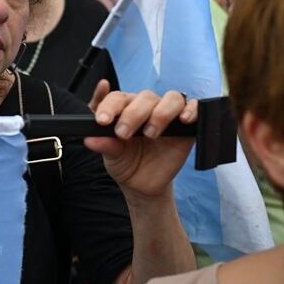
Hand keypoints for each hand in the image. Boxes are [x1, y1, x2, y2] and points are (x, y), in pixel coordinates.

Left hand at [84, 80, 197, 199]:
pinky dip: (191, 109)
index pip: (116, 98)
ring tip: (151, 133)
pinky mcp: (186, 126)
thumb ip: (104, 145)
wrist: (144, 186)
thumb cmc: (126, 164)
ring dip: (160, 113)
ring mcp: (167, 115)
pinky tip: (184, 119)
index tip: (101, 120)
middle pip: (143, 97)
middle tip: (123, 134)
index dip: (108, 105)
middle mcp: (146, 108)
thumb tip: (89, 139)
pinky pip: (193, 107)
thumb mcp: (112, 157)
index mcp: (124, 109)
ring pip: (170, 98)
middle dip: (132, 114)